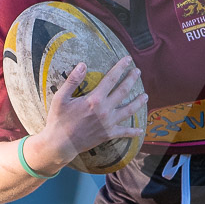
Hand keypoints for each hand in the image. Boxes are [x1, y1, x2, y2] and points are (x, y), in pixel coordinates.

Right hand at [33, 55, 148, 167]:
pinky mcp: (108, 134)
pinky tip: (140, 130)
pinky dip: (133, 132)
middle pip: (123, 91)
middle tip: (138, 72)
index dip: (120, 67)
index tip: (128, 59)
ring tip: (146, 96)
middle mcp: (105, 110)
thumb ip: (72, 80)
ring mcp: (108, 123)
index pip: (111, 79)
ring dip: (139, 102)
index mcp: (94, 99)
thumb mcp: (61, 97)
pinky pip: (124, 132)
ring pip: (129, 110)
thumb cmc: (58, 120)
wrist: (60, 144)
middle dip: (132, 79)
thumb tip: (82, 64)